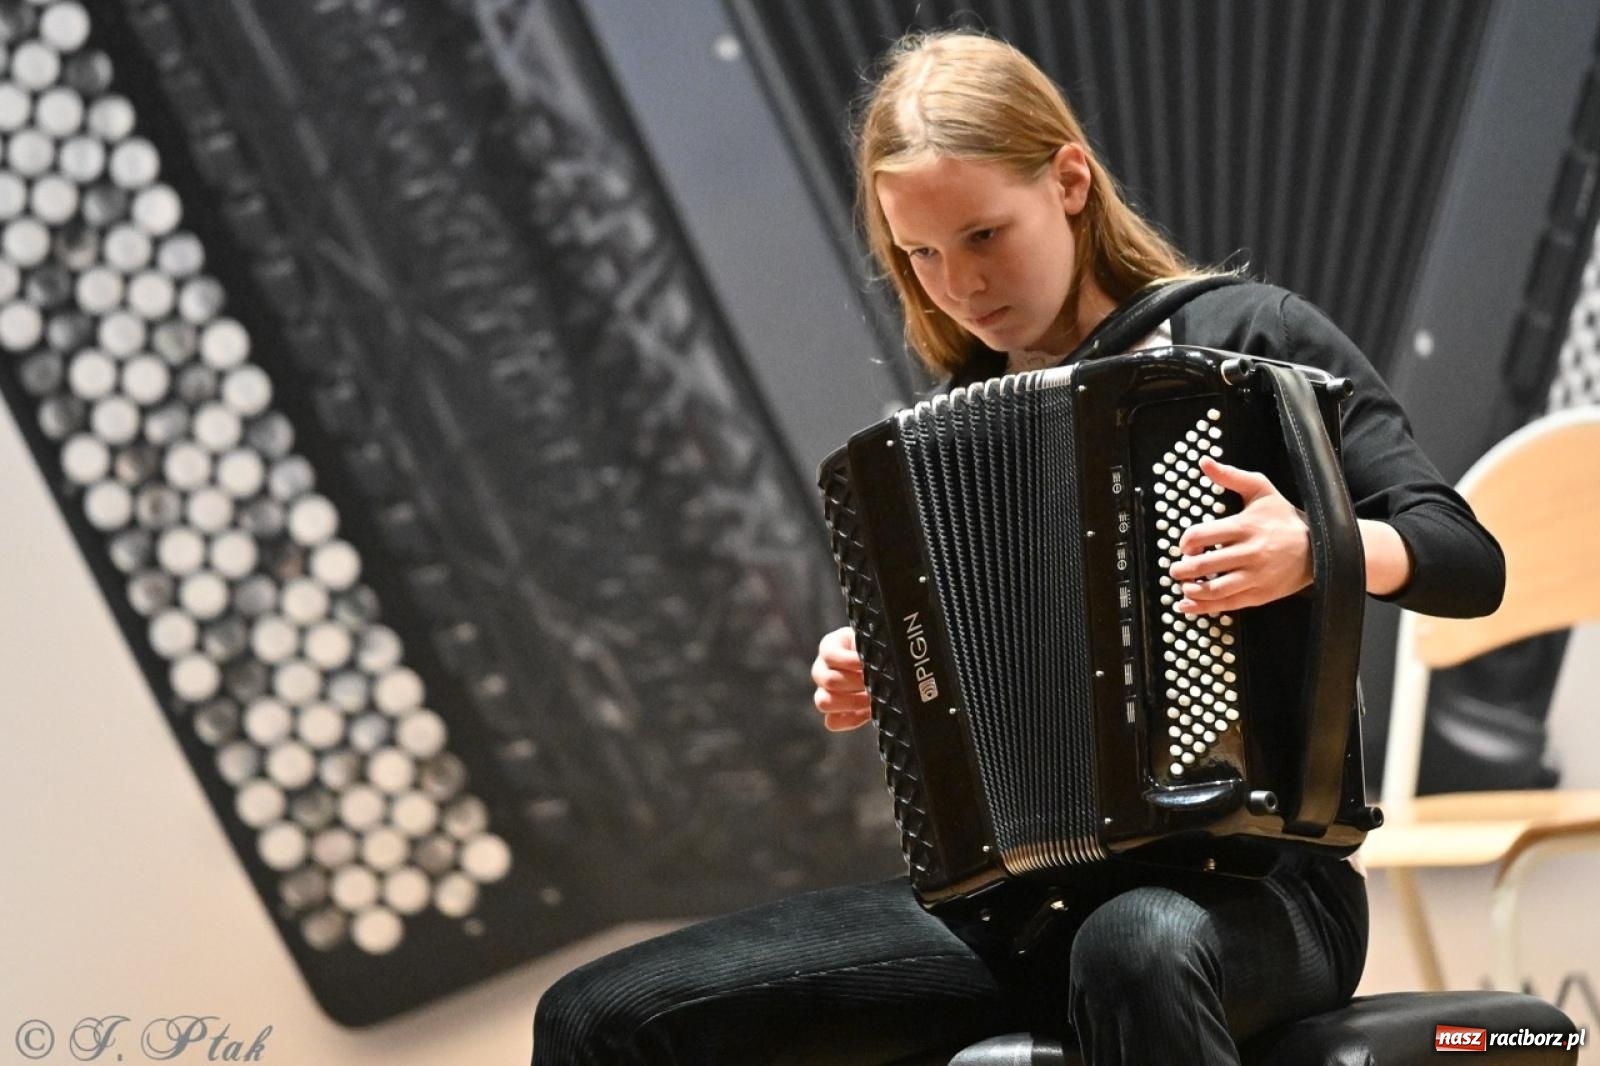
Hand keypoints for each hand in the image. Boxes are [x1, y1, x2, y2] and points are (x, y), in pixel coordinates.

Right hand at [811, 626, 870, 731]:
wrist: (885, 668)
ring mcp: (823, 691)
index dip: (850, 661)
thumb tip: (871, 663)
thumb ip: (870, 651)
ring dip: (852, 702)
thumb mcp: (872, 646)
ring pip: (823, 702)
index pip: (829, 655)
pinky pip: (832, 722)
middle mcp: (821, 669)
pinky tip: (868, 712)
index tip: (867, 664)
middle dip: (856, 684)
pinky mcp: (831, 712)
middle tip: (875, 684)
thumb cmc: (878, 652)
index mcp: (829, 647)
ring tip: (871, 699)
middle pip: (828, 680)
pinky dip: (851, 719)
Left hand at [1168, 456, 1312, 614]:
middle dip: (1182, 569)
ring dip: (1191, 590)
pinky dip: (1203, 608)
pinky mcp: (1259, 595)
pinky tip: (1188, 605)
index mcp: (1244, 527)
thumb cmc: (1285, 518)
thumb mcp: (1261, 490)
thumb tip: (1205, 462)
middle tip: (1176, 568)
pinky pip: (1227, 605)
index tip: (1185, 545)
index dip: (1185, 542)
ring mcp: (1255, 577)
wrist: (1321, 547)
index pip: (1200, 536)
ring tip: (1183, 585)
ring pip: (1214, 589)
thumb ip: (1231, 476)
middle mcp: (1249, 553)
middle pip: (1203, 565)